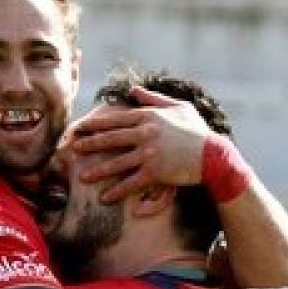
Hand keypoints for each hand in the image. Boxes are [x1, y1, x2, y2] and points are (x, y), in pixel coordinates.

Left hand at [65, 87, 208, 202]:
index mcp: (149, 116)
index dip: (95, 124)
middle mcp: (146, 133)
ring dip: (98, 171)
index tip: (79, 127)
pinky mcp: (155, 172)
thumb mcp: (179, 108)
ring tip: (82, 177)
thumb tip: (134, 90)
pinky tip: (105, 198)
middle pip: (111, 139)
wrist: (214, 155)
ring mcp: (149, 153)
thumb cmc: (197, 131)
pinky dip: (117, 191)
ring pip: (117, 163)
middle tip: (72, 148)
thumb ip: (154, 99)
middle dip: (90, 144)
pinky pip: (131, 182)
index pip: (115, 119)